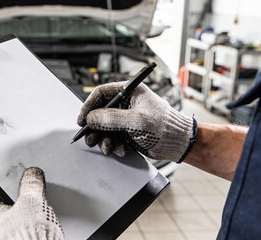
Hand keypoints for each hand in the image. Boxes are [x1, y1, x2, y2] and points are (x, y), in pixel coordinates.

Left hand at [0, 167, 63, 239]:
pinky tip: (45, 223)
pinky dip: (37, 224)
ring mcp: (8, 238)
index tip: (19, 175)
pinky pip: (29, 227)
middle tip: (34, 192)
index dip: (9, 180)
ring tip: (42, 211)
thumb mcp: (31, 202)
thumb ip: (31, 184)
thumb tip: (32, 175)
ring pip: (20, 216)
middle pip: (9, 203)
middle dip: (24, 197)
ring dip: (32, 211)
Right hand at [77, 82, 196, 162]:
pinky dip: (112, 145)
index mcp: (130, 91)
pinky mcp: (127, 131)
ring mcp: (126, 118)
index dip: (89, 106)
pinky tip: (120, 150)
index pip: (101, 94)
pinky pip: (112, 137)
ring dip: (103, 139)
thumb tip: (91, 118)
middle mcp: (126, 103)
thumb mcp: (136, 121)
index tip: (82, 120)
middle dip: (94, 127)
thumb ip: (111, 118)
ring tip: (107, 147)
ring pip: (103, 127)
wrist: (178, 144)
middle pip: (99, 112)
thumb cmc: (165, 126)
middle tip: (90, 137)